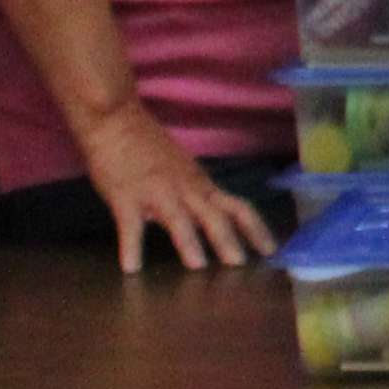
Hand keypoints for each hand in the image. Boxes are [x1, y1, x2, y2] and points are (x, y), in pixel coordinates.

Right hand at [75, 102, 273, 273]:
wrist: (117, 120)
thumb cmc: (148, 147)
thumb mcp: (182, 170)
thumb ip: (194, 195)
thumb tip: (206, 220)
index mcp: (200, 185)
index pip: (238, 208)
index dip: (256, 229)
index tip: (271, 250)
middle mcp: (185, 188)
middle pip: (214, 215)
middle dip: (228, 241)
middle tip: (240, 265)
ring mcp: (156, 192)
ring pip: (178, 217)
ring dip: (189, 242)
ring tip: (198, 266)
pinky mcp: (126, 196)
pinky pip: (130, 225)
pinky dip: (131, 247)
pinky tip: (131, 268)